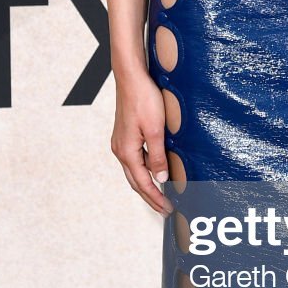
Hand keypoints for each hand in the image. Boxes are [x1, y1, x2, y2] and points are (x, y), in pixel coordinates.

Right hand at [111, 66, 174, 213]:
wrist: (131, 78)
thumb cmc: (144, 100)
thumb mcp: (156, 130)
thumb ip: (159, 156)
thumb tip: (161, 179)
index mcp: (127, 151)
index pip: (143, 183)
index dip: (155, 198)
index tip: (167, 209)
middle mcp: (120, 150)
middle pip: (136, 181)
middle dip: (150, 197)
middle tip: (165, 209)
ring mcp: (120, 143)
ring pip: (134, 171)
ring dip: (147, 184)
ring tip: (161, 195)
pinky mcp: (125, 135)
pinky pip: (135, 159)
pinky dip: (144, 170)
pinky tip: (155, 170)